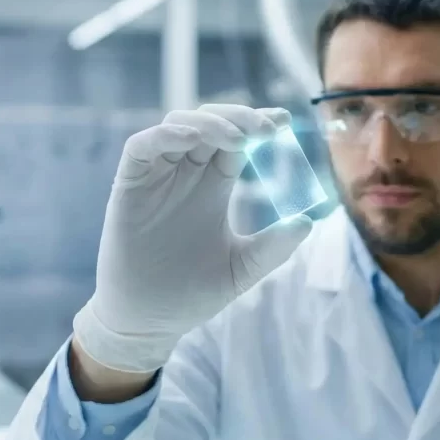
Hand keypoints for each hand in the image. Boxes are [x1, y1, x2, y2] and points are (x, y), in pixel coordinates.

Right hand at [73, 104, 312, 372]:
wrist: (150, 322)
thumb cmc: (193, 294)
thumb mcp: (243, 268)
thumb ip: (274, 246)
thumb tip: (309, 221)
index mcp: (215, 185)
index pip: (238, 140)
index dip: (258, 124)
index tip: (285, 121)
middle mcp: (187, 174)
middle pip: (212, 123)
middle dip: (240, 117)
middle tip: (266, 128)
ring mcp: (157, 177)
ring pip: (179, 125)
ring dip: (210, 122)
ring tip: (238, 138)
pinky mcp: (130, 185)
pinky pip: (142, 146)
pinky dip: (167, 135)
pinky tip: (193, 140)